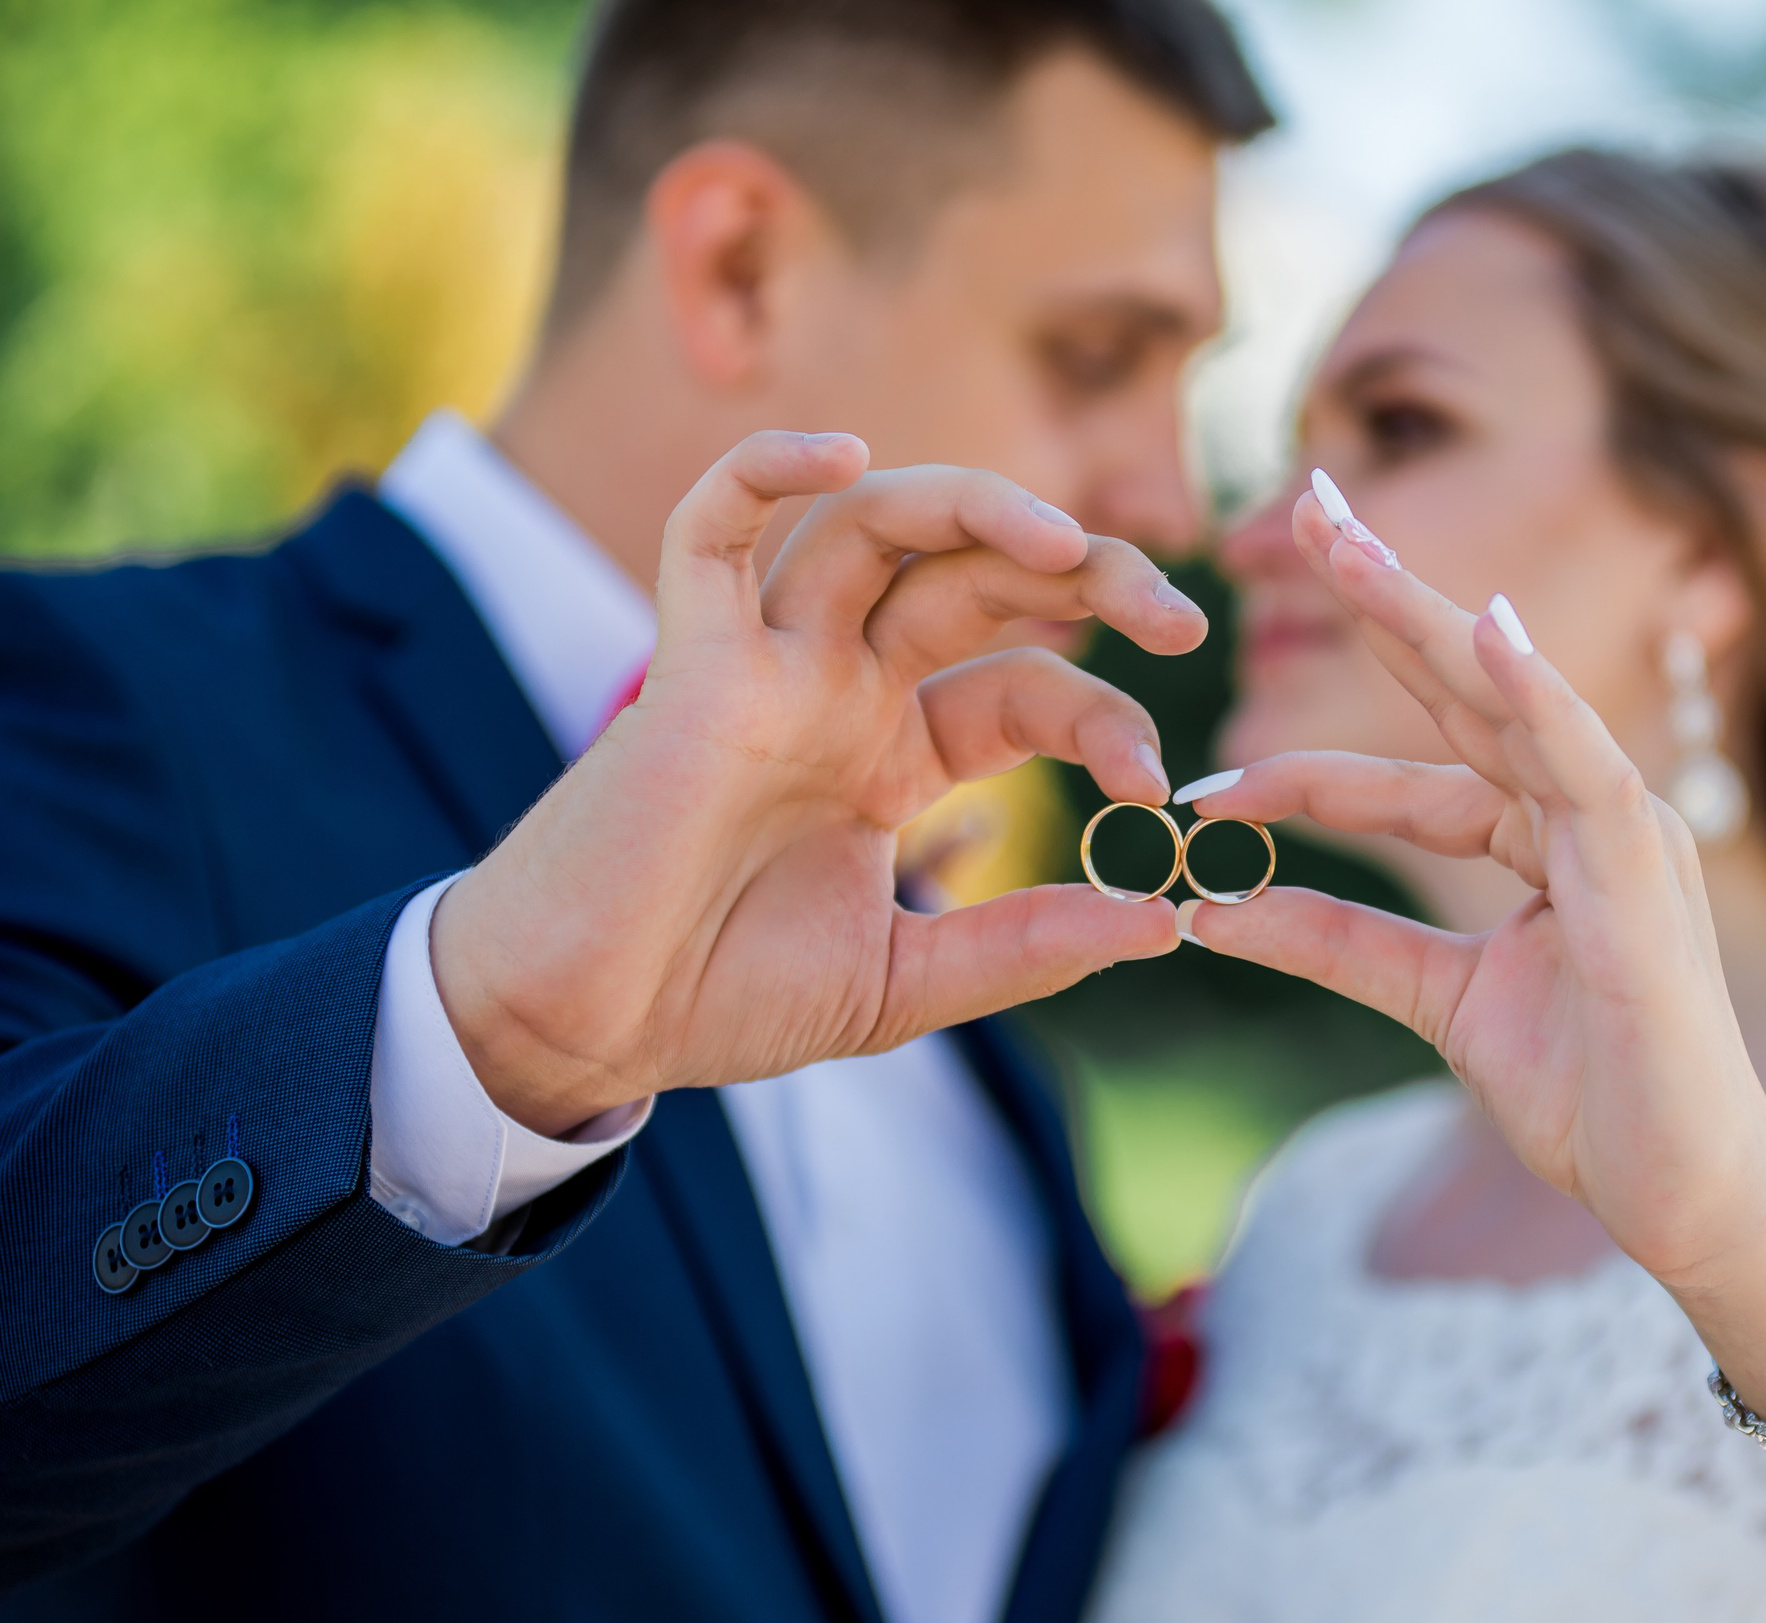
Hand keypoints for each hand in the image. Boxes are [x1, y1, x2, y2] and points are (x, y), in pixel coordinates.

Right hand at [432, 432, 1201, 1133]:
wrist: (586, 1026)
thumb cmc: (723, 997)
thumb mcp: (904, 980)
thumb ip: (1023, 947)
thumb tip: (1159, 923)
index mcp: (895, 752)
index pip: (1028, 685)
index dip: (1106, 716)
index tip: (1157, 789)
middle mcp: (841, 688)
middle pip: (976, 577)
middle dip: (1087, 576)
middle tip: (1179, 618)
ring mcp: (766, 665)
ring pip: (870, 527)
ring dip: (973, 507)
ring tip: (1064, 541)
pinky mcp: (686, 667)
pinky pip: (707, 532)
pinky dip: (762, 470)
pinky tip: (840, 454)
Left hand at [1179, 495, 1765, 1291]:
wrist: (1685, 1195)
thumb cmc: (1590, 1096)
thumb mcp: (1435, 1002)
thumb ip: (1337, 945)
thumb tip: (1212, 908)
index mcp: (1536, 838)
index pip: (1405, 773)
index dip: (1303, 770)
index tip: (1201, 781)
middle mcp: (1579, 811)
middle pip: (1462, 685)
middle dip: (1380, 595)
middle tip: (1303, 504)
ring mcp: (1619, 831)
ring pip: (1509, 699)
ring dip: (1428, 612)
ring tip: (1347, 538)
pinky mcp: (1646, 872)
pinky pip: (1585, 767)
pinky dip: (1537, 697)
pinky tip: (1484, 633)